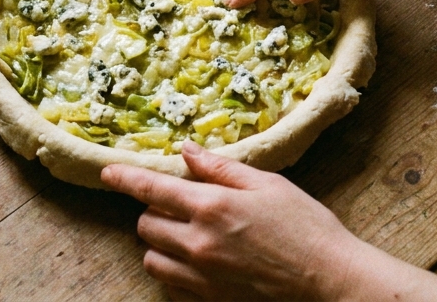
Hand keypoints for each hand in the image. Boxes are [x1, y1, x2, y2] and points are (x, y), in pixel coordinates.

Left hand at [101, 143, 370, 299]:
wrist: (329, 280)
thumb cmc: (306, 226)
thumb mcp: (268, 184)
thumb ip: (221, 168)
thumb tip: (187, 150)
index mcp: (213, 206)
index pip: (152, 189)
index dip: (125, 178)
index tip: (108, 172)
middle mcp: (199, 242)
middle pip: (146, 224)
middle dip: (155, 210)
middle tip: (181, 205)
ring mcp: (202, 275)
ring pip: (152, 257)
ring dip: (161, 242)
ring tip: (188, 234)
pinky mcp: (209, 299)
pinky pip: (170, 284)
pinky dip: (174, 269)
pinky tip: (197, 261)